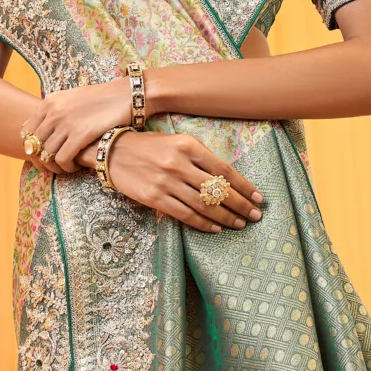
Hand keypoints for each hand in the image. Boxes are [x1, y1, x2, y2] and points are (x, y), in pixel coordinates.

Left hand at [21, 78, 130, 172]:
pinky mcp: (79, 134)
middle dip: (40, 159)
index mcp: (49, 102)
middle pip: (34, 144)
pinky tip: (74, 167)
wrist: (125, 95)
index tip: (42, 154)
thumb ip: (57, 110)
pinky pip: (62, 158)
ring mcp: (65, 123)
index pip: (26, 130)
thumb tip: (47, 128)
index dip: (31, 146)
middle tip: (51, 166)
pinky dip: (65, 167)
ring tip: (65, 168)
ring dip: (54, 166)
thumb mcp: (72, 98)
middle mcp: (53, 112)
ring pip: (46, 154)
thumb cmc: (102, 99)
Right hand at [106, 132, 262, 231]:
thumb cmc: (149, 146)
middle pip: (218, 190)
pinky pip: (185, 215)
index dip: (244, 186)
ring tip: (239, 224)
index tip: (258, 198)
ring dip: (225, 218)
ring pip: (204, 205)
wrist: (112, 151)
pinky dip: (203, 223)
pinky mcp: (154, 198)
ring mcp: (166, 182)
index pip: (224, 169)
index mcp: (188, 145)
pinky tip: (215, 228)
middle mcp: (179, 163)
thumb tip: (227, 181)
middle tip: (254, 216)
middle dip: (240, 205)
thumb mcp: (176, 142)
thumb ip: (200, 157)